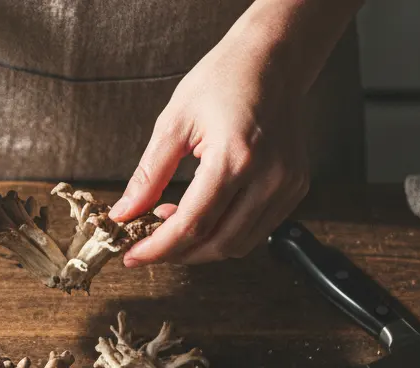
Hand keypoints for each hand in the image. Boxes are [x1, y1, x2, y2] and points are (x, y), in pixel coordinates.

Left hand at [109, 16, 310, 265]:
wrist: (272, 59)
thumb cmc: (223, 80)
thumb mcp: (173, 123)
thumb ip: (148, 176)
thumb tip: (124, 214)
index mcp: (235, 158)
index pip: (192, 225)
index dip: (158, 248)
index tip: (132, 256)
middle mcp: (269, 177)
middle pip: (218, 244)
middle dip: (177, 253)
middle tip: (147, 245)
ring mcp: (287, 185)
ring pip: (239, 244)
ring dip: (201, 246)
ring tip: (171, 223)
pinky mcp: (295, 187)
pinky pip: (257, 229)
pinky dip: (225, 232)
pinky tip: (202, 214)